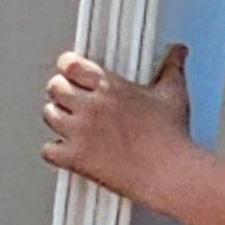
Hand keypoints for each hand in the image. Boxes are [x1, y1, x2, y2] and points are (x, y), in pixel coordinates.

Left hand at [41, 46, 193, 206]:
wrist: (169, 173)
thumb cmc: (170, 136)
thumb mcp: (172, 94)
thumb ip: (171, 68)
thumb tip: (177, 52)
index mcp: (109, 86)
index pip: (70, 64)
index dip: (67, 67)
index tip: (70, 71)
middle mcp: (90, 105)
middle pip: (55, 87)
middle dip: (60, 91)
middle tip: (69, 98)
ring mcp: (80, 132)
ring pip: (48, 115)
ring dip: (56, 117)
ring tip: (68, 122)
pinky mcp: (76, 158)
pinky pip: (47, 150)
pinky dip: (53, 150)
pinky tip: (65, 150)